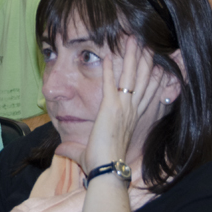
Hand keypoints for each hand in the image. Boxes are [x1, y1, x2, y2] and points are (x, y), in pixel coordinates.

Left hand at [58, 38, 162, 171]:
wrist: (106, 171)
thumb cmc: (100, 165)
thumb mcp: (86, 153)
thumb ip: (72, 148)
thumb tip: (57, 150)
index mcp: (130, 119)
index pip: (143, 93)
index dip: (150, 77)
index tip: (154, 64)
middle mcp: (130, 111)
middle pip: (142, 80)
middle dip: (145, 60)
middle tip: (148, 43)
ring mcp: (122, 108)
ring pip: (132, 77)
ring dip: (133, 57)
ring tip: (136, 40)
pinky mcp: (110, 108)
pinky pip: (112, 82)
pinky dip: (110, 68)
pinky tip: (109, 54)